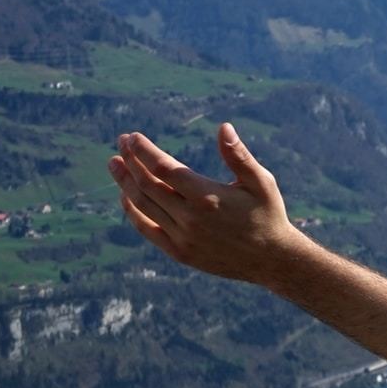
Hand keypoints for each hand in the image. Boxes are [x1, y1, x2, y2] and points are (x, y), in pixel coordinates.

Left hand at [107, 124, 311, 285]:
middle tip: (121, 143)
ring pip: (143, 205)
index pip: (164, 168)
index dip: (144, 151)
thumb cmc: (268, 214)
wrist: (271, 259)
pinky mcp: (180, 252)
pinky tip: (125, 195)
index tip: (132, 137)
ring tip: (115, 164)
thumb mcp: (261, 182)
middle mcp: (191, 218)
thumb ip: (239, 156)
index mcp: (208, 196)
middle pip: (147, 184)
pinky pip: (147, 229)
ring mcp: (183, 237)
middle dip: (131, 161)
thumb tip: (223, 127)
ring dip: (125, 183)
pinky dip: (132, 211)